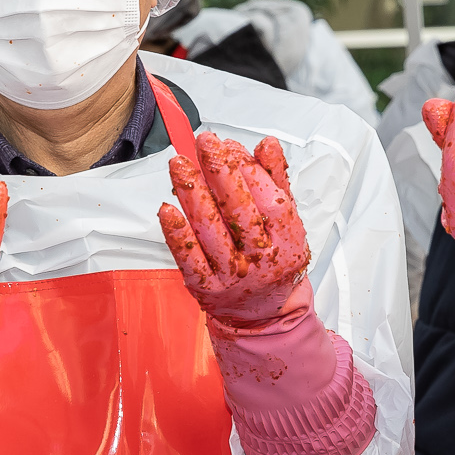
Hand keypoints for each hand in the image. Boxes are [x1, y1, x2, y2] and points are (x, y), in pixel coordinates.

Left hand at [159, 133, 314, 335]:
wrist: (261, 311)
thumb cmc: (272, 258)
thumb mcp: (285, 219)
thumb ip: (276, 179)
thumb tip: (267, 145)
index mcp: (287, 238)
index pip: (269, 198)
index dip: (248, 168)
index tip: (230, 146)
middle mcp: (262, 257)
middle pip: (239, 210)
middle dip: (220, 171)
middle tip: (205, 143)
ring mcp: (232, 274)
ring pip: (211, 229)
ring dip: (193, 193)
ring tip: (180, 164)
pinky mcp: (205, 286)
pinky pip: (188, 258)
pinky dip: (176, 233)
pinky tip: (168, 209)